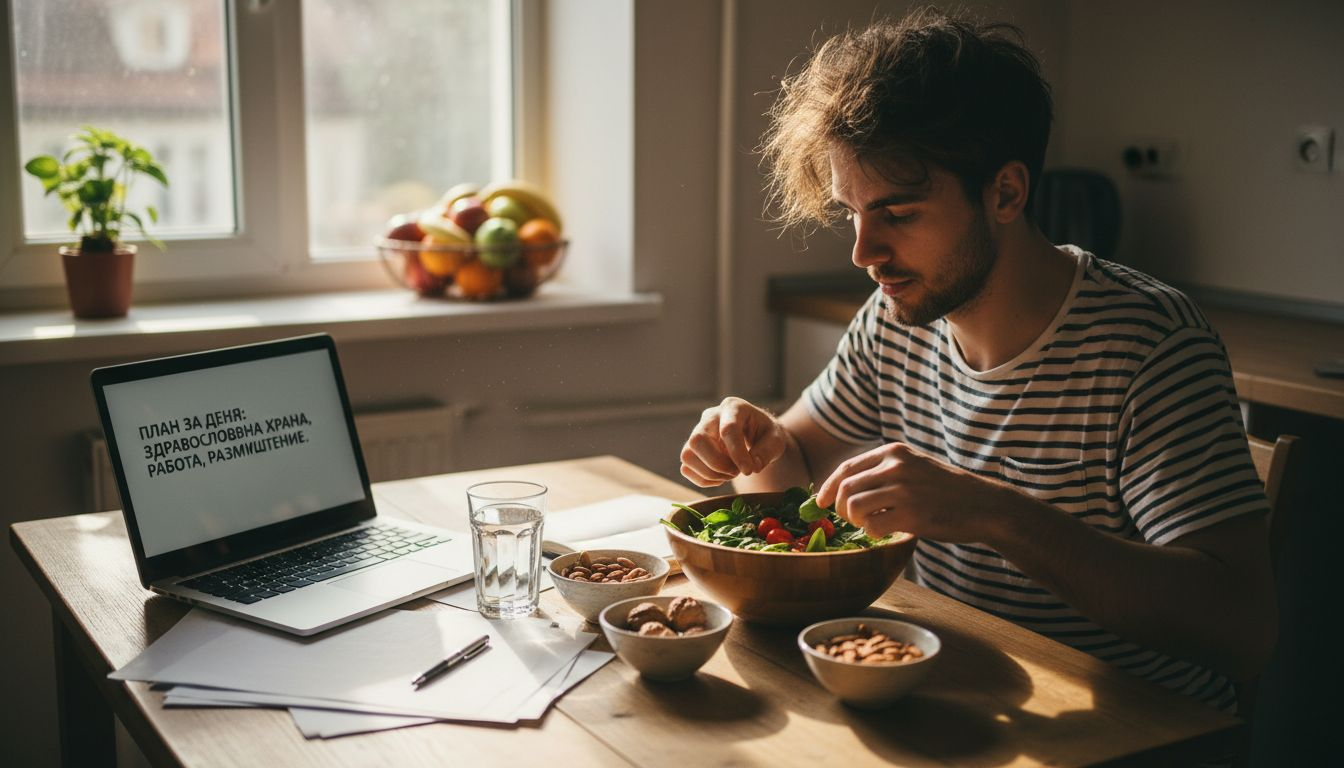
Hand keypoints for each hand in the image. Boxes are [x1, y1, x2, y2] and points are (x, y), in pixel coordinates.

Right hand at [680, 397, 788, 486]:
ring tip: (729, 474)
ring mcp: (697, 432)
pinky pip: (686, 468)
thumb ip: (766, 452)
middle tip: (736, 472)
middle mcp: (710, 417)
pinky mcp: (692, 449)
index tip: (748, 471)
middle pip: (697, 440)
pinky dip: (703, 479)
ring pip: (687, 455)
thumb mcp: (776, 440)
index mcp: (733, 407)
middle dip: (717, 464)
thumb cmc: (765, 434)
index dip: (737, 453)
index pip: (728, 429)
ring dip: (709, 473)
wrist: (755, 433)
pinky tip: (720, 477)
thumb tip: (751, 467)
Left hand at [816, 442, 1007, 541]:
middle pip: (846, 489)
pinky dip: (873, 534)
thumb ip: (885, 470)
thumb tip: (845, 488)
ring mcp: (903, 490)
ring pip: (855, 508)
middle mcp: (896, 467)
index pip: (847, 468)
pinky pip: (874, 527)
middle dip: (841, 509)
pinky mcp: (911, 515)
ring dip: (856, 522)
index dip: (828, 487)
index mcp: (894, 452)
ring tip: (870, 526)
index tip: (821, 502)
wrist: (984, 505)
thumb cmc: (947, 490)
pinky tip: (887, 532)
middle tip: (851, 520)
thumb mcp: (915, 466)